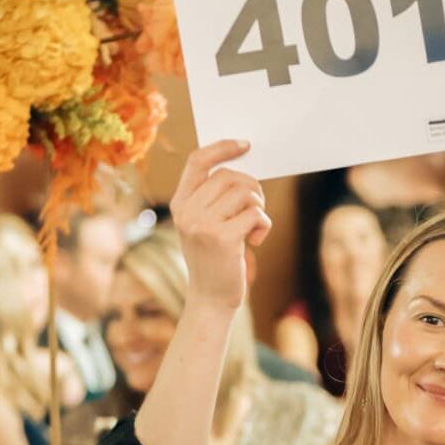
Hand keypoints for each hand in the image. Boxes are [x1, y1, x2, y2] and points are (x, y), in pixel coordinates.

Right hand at [169, 140, 271, 310]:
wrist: (210, 299)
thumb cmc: (215, 260)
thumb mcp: (206, 226)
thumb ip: (215, 200)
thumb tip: (244, 170)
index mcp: (180, 203)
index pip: (198, 161)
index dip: (222, 148)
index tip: (245, 146)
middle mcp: (187, 211)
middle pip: (230, 176)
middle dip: (253, 189)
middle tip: (256, 209)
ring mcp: (202, 224)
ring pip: (246, 193)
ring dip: (259, 209)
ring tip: (254, 229)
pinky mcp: (222, 238)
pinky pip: (255, 214)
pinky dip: (263, 225)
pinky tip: (255, 241)